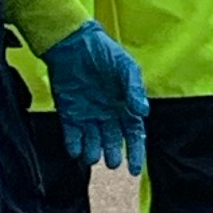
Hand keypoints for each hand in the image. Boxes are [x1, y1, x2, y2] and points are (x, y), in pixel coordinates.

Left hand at [46, 20, 149, 173]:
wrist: (73, 42)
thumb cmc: (104, 52)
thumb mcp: (125, 67)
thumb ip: (134, 89)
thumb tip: (143, 112)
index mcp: (125, 106)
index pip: (134, 135)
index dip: (135, 153)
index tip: (134, 170)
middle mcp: (107, 114)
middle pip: (113, 142)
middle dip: (112, 154)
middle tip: (111, 162)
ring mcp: (87, 115)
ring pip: (92, 142)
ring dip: (92, 152)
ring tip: (93, 156)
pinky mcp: (68, 113)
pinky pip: (72, 135)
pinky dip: (73, 145)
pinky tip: (75, 150)